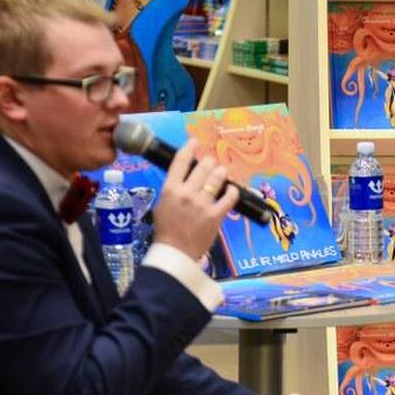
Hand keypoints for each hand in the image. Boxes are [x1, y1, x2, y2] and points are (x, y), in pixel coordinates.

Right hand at [151, 139, 238, 260]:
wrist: (175, 252)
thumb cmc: (166, 229)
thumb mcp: (162, 204)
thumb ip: (173, 188)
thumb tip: (185, 175)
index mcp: (170, 189)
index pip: (180, 161)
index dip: (189, 147)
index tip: (195, 142)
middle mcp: (186, 193)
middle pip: (203, 166)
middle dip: (209, 162)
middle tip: (211, 165)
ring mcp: (202, 204)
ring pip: (218, 177)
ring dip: (221, 172)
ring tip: (222, 173)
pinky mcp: (215, 215)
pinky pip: (230, 197)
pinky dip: (232, 191)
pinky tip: (231, 190)